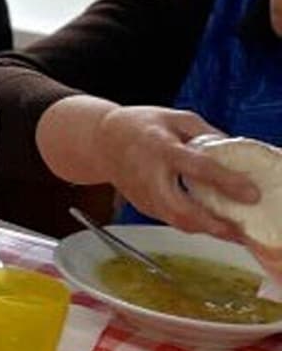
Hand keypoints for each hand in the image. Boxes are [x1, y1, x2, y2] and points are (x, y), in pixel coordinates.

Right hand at [91, 106, 257, 238]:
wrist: (101, 140)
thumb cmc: (139, 126)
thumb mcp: (176, 118)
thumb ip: (207, 134)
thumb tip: (236, 154)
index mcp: (160, 146)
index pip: (196, 166)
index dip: (225, 181)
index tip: (250, 193)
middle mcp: (149, 174)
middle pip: (179, 208)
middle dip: (211, 224)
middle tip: (237, 230)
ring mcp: (143, 193)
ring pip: (175, 221)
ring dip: (205, 230)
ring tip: (232, 232)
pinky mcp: (142, 205)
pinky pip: (171, 220)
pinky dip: (193, 225)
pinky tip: (210, 222)